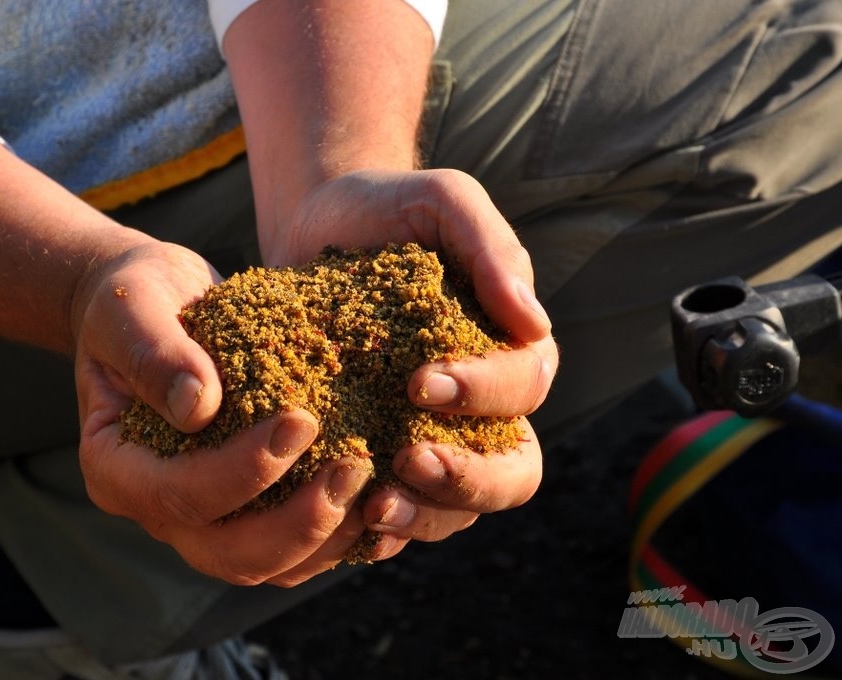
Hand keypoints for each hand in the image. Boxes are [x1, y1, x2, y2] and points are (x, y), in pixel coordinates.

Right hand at [70, 239, 373, 585]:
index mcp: (117, 467)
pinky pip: (294, 547)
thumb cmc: (136, 299)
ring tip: (376, 485)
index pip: (178, 494)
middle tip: (355, 466)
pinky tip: (378, 496)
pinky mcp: (245, 507)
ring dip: (326, 537)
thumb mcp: (131, 307)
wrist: (156, 304)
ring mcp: (203, 517)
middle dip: (298, 522)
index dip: (242, 470)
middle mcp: (158, 508)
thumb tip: (198, 406)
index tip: (302, 420)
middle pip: (228, 554)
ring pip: (268, 564)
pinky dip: (337, 534)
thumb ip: (155, 352)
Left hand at [262, 169, 556, 556]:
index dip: (484, 393)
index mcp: (509, 349)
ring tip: (374, 505)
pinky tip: (347, 522)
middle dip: (469, 479)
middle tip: (410, 461)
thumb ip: (491, 248)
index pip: (524, 388)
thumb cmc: (387, 210)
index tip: (421, 381)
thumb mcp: (442, 203)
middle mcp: (483, 407)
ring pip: (459, 508)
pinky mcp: (383, 456)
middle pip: (512, 471)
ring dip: (425, 516)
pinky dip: (381, 528)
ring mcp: (435, 439)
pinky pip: (399, 511)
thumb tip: (534, 321)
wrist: (315, 226)